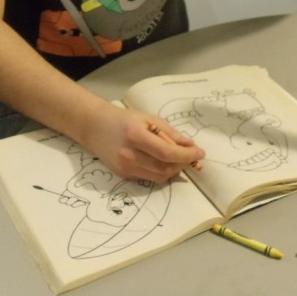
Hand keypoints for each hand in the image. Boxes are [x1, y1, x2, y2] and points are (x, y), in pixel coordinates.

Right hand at [82, 102, 205, 182]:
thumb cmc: (125, 119)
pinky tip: (166, 161)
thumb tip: (190, 146)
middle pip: (165, 168)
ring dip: (175, 170)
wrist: (95, 127)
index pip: (167, 153)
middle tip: (193, 155)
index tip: (201, 153)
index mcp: (136, 136)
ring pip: (159, 176)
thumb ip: (170, 133)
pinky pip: (149, 177)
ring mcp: (125, 168)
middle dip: (183, 164)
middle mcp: (129, 156)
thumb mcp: (149, 119)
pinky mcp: (123, 176)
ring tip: (181, 158)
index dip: (187, 155)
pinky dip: (162, 171)